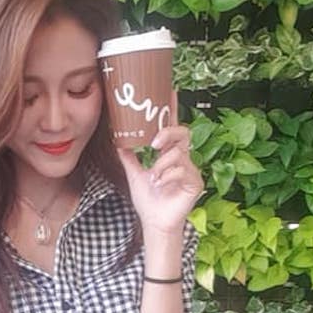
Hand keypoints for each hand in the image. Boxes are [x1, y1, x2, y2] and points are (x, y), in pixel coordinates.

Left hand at [116, 88, 204, 235]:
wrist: (153, 223)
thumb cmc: (148, 200)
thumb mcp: (134, 174)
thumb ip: (128, 157)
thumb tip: (117, 140)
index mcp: (169, 154)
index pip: (173, 126)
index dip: (172, 109)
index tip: (170, 90)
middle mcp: (183, 159)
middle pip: (183, 133)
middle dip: (168, 133)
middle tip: (153, 143)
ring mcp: (191, 171)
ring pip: (179, 153)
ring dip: (162, 164)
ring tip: (153, 176)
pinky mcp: (195, 183)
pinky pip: (183, 170)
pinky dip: (167, 175)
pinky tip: (160, 184)